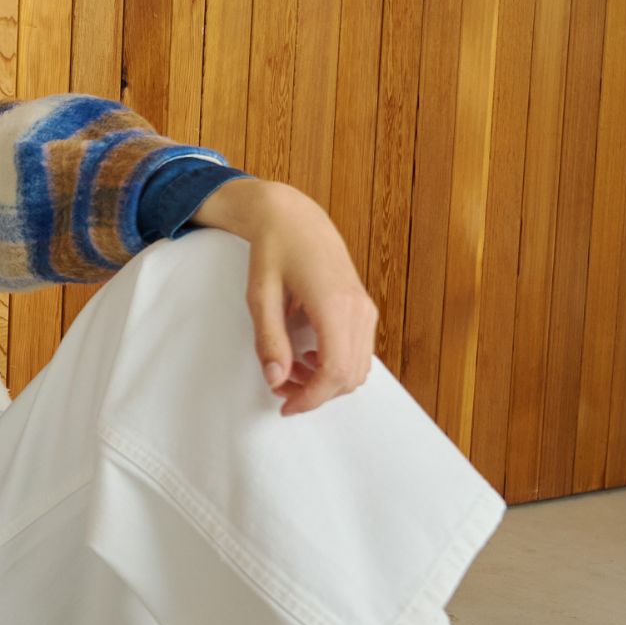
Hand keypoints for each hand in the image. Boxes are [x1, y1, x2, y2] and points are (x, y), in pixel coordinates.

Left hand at [241, 182, 379, 414]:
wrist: (294, 218)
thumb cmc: (274, 251)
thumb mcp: (260, 295)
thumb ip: (268, 340)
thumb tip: (275, 380)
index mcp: (334, 304)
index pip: (334, 370)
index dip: (311, 398)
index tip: (285, 406)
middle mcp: (358, 308)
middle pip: (350, 376)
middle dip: (315, 393)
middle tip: (279, 387)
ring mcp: (365, 309)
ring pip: (358, 369)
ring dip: (325, 382)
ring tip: (289, 370)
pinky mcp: (364, 309)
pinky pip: (358, 353)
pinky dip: (335, 366)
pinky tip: (306, 356)